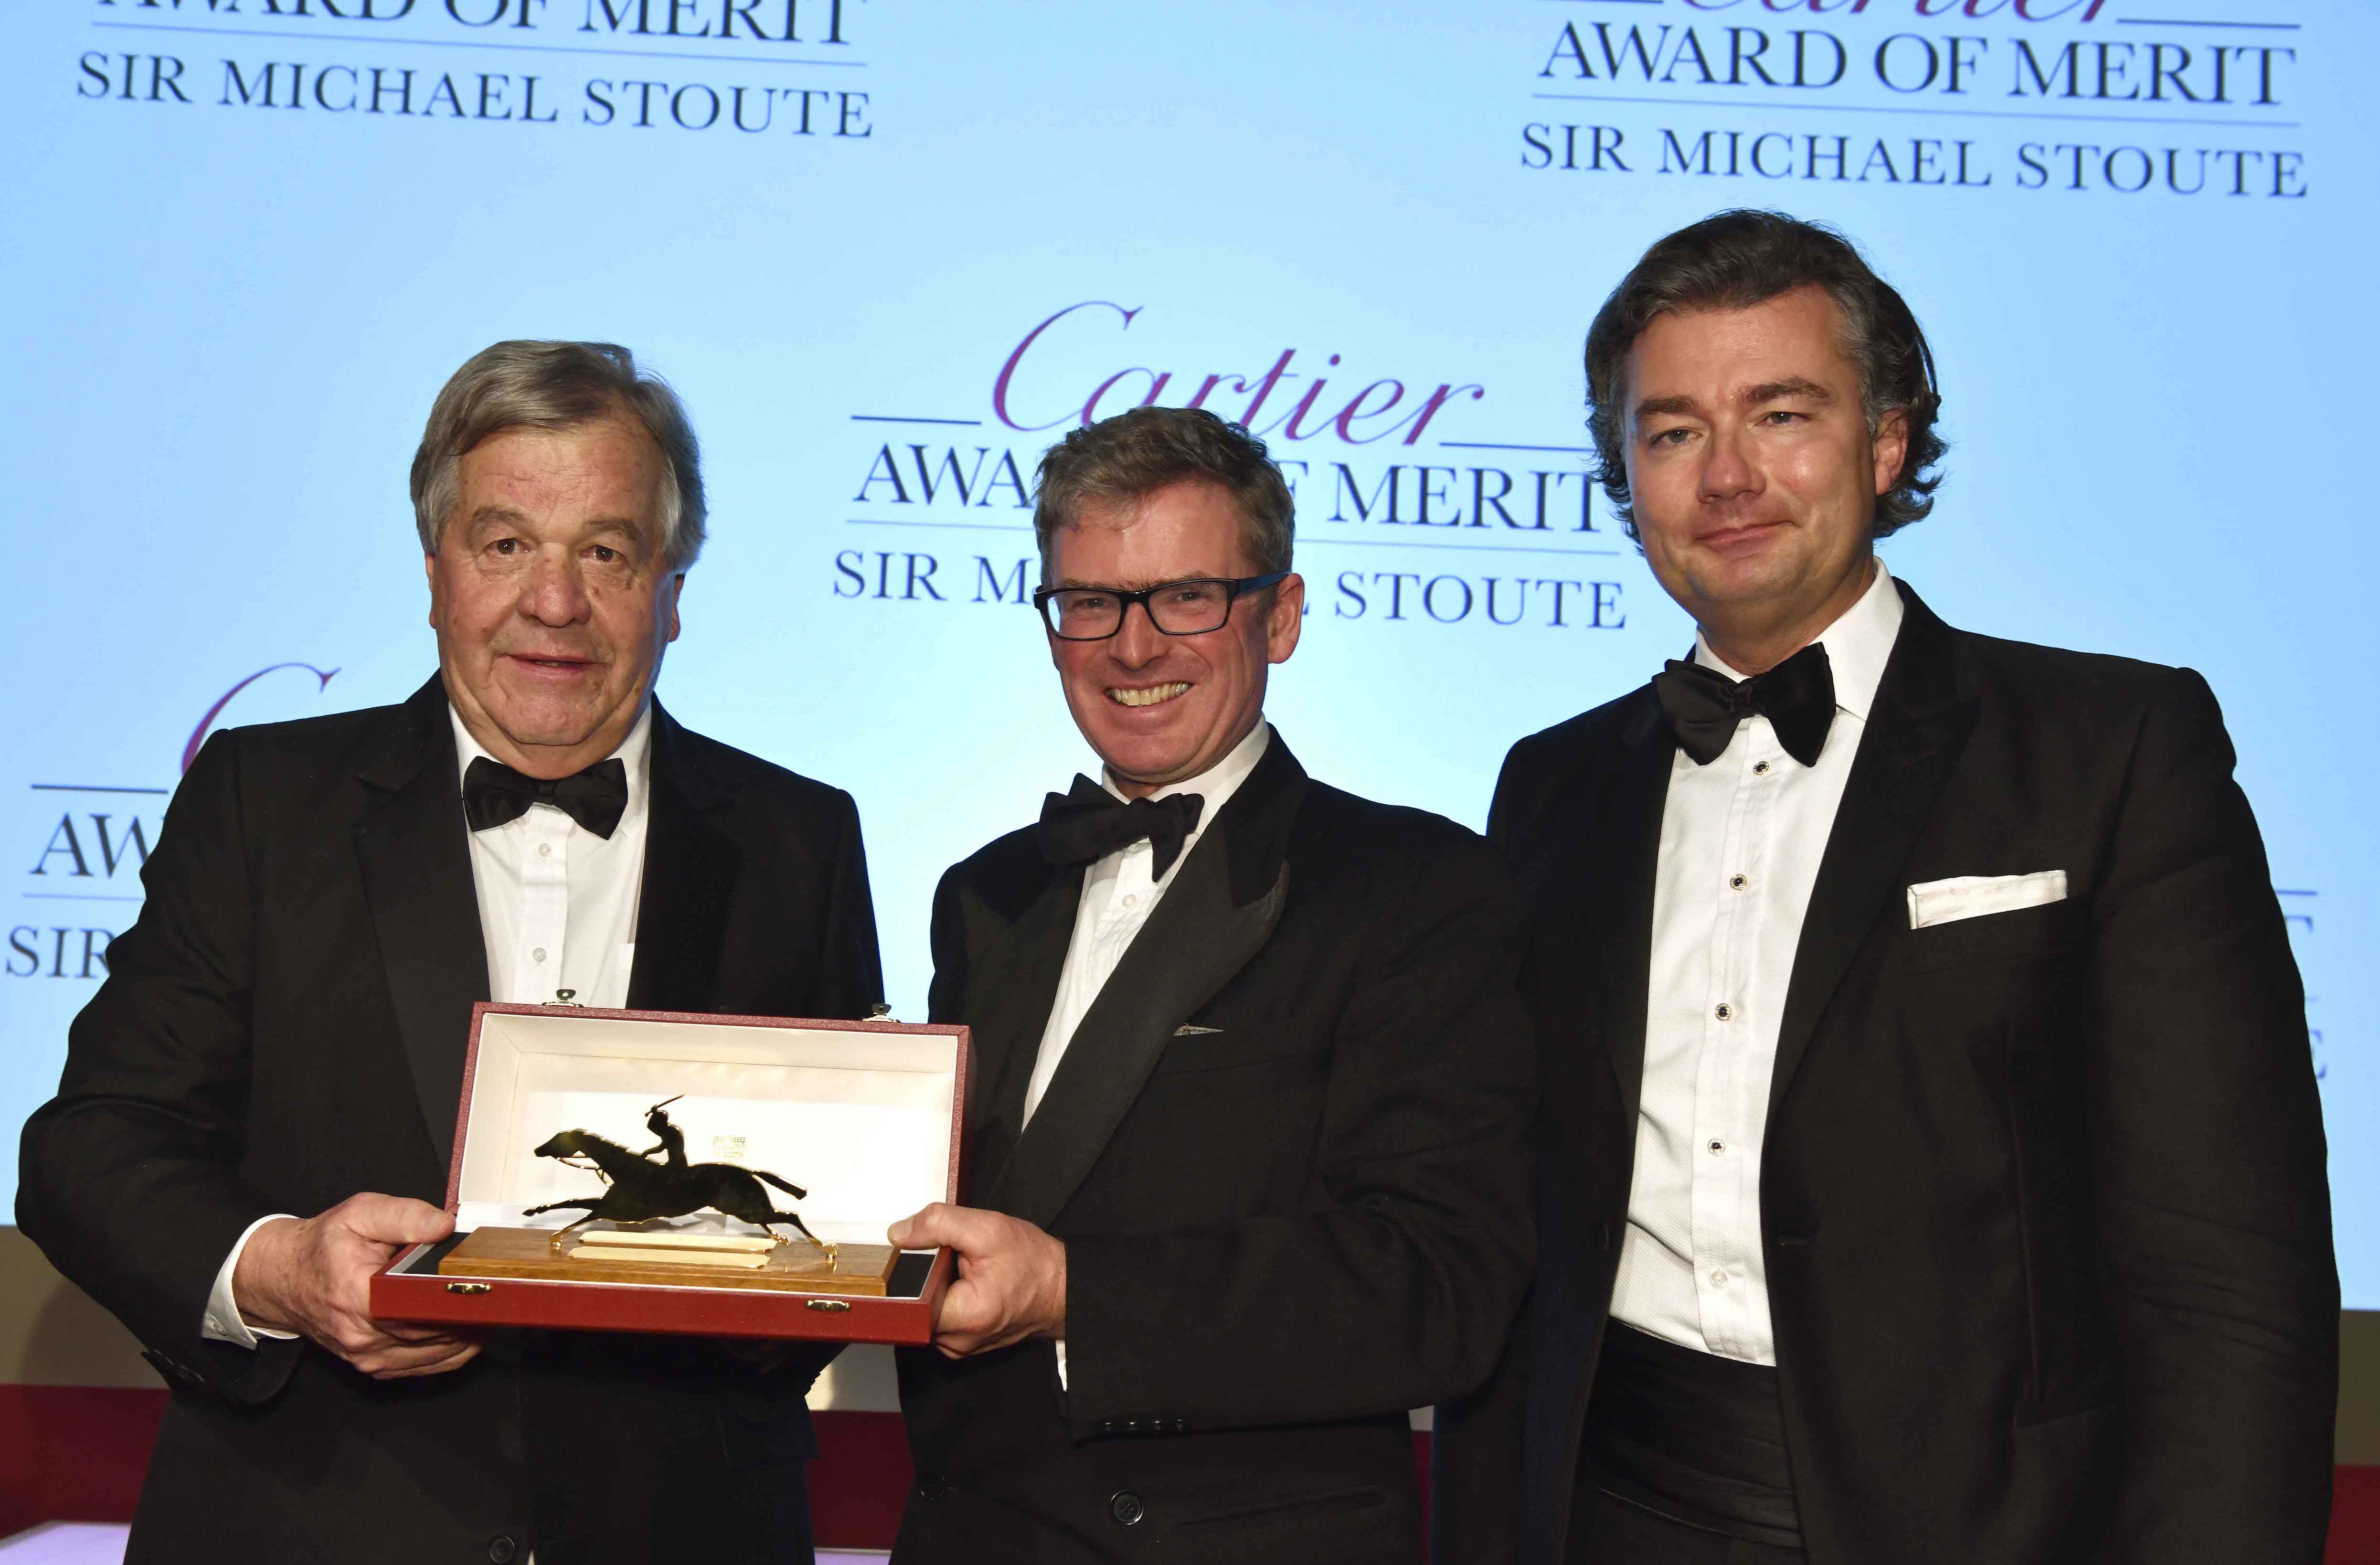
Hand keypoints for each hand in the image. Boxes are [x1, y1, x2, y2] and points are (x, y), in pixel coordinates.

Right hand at [233, 1193, 482, 1379]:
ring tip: (486, 1304)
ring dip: (469, 1332)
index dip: (461, 1301)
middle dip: (473, 1314)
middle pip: (439, 1334)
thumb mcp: (360, 1214)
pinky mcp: (375, 1367)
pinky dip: (453, 1349)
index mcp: (359, 1297)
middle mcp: (363, 1336)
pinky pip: (429, 1366)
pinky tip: (466, 1325)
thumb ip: (406, 1216)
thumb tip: (445, 1226)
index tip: (487, 1287)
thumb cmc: (324, 1247)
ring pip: (440, 1355)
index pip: (424, 1310)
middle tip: (499, 1290)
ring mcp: (369, 1357)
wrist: (284, 1279)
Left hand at [888, 1203, 1065, 1359]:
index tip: (926, 1252)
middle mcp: (956, 1342)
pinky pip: (937, 1315)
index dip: (909, 1269)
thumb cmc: (1034, 1264)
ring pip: (923, 1309)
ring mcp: (957, 1346)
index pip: (907, 1297)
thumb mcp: (988, 1229)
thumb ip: (939, 1224)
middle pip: (912, 1303)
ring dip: (934, 1285)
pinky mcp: (961, 1341)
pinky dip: (944, 1295)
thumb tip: (899, 1233)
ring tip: (961, 1269)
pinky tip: (963, 1281)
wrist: (1061, 1289)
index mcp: (963, 1318)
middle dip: (924, 1275)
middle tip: (951, 1256)